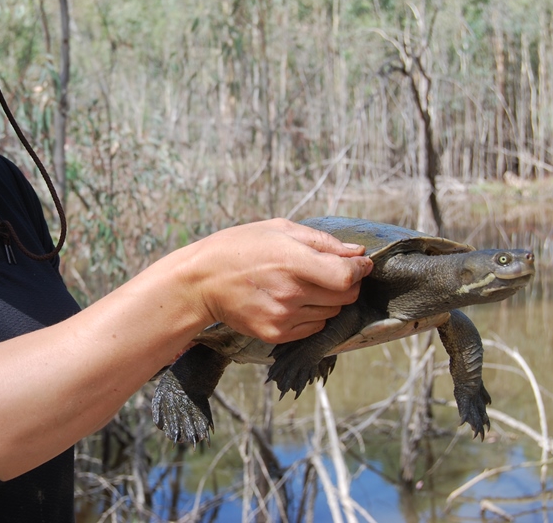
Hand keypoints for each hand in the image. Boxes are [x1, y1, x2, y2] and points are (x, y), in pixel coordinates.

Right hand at [183, 218, 372, 342]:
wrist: (201, 281)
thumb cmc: (238, 247)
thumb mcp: (278, 228)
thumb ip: (321, 241)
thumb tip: (357, 253)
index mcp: (292, 260)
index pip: (347, 275)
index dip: (361, 270)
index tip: (360, 264)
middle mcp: (291, 292)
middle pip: (346, 296)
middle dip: (347, 283)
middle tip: (332, 273)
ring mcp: (284, 317)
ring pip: (332, 313)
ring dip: (329, 299)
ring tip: (305, 285)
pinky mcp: (276, 334)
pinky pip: (313, 328)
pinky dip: (312, 315)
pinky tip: (293, 300)